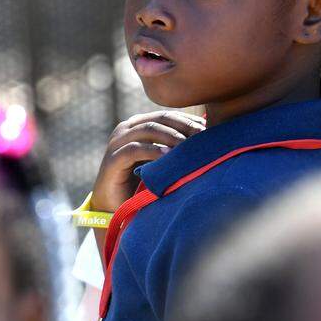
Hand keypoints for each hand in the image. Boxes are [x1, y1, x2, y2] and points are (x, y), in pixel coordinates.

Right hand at [91, 111, 205, 212]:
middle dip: (184, 126)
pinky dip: (153, 151)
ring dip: (171, 136)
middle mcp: (127, 128)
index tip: (209, 129)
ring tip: (189, 145)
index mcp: (140, 124)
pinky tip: (168, 156)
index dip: (188, 120)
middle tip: (202, 136)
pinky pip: (134, 149)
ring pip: (148, 129)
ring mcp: (117, 142)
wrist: (115, 204)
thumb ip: (175, 148)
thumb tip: (207, 138)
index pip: (168, 115)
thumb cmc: (142, 181)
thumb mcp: (161, 161)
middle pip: (161, 119)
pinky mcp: (112, 159)